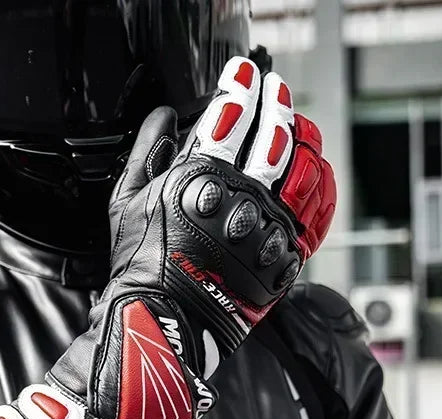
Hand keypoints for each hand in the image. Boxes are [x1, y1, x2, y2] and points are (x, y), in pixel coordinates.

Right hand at [49, 57, 334, 418]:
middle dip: (277, 104)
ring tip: (295, 126)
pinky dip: (314, 189)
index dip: (241, 87)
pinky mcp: (281, 259)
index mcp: (199, 180)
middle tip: (275, 90)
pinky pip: (311, 215)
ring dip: (301, 140)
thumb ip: (145, 153)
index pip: (229, 117)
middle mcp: (239, 201)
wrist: (162, 322)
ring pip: (301, 171)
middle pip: (273, 137)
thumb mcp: (126, 202)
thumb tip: (163, 118)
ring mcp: (265, 231)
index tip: (245, 74)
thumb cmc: (139, 265)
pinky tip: (309, 174)